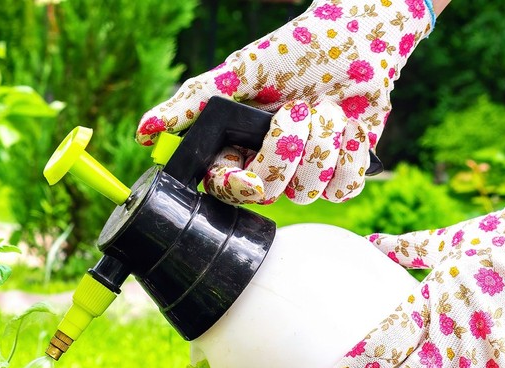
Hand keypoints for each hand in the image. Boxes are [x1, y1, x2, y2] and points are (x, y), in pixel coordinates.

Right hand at [136, 0, 434, 205]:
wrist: (359, 39)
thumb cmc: (296, 49)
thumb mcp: (240, 71)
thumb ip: (193, 102)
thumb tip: (145, 132)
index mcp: (238, 146)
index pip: (224, 189)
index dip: (237, 188)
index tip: (250, 180)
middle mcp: (268, 164)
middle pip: (269, 192)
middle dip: (287, 147)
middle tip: (298, 108)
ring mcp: (304, 172)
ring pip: (307, 192)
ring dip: (322, 143)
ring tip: (326, 109)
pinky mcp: (340, 173)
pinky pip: (342, 190)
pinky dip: (350, 154)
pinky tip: (350, 126)